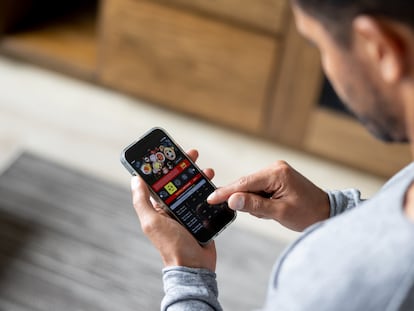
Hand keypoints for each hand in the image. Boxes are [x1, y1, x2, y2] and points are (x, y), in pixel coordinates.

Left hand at [130, 149, 216, 270]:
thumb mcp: (152, 222)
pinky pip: (205, 198)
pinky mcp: (201, 216)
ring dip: (199, 175)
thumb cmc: (171, 245)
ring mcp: (188, 211)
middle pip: (178, 181)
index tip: (171, 152)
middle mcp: (172, 207)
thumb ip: (142, 202)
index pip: (161, 181)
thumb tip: (134, 179)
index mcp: (159, 207)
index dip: (165, 165)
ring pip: (193, 187)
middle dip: (185, 166)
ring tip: (206, 168)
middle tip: (193, 154)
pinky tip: (213, 182)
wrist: (194, 266)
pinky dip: (209, 189)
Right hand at [207, 161, 329, 230]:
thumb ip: (254, 205)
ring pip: (252, 188)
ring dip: (255, 203)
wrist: (326, 212)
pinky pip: (259, 189)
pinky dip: (260, 201)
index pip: (244, 182)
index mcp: (277, 173)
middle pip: (247, 184)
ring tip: (272, 212)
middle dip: (246, 201)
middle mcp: (275, 168)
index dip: (226, 191)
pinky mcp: (276, 178)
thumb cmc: (308, 213)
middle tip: (261, 213)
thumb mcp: (279, 212)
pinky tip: (272, 208)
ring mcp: (276, 172)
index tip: (211, 198)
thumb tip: (232, 200)